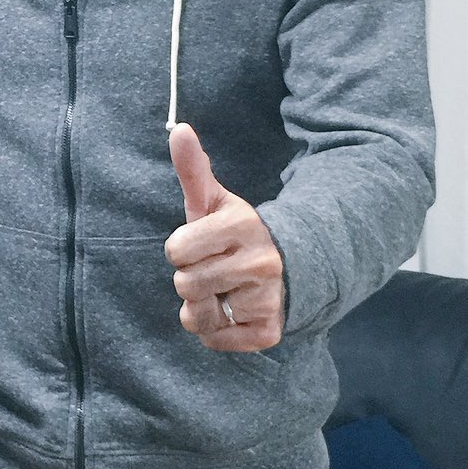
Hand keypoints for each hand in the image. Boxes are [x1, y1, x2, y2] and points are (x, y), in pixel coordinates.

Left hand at [165, 123, 283, 351]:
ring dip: (201, 307)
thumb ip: (193, 169)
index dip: (182, 249)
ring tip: (223, 290)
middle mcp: (261, 262)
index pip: (176, 249)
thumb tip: (178, 128)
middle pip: (185, 284)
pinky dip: (216, 331)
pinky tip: (233, 311)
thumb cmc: (236, 233)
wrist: (291, 266)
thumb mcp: (216, 201)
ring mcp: (268, 299)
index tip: (202, 244)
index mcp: (243, 225)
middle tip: (214, 269)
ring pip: (197, 315)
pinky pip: (215, 340)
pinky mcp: (269, 331)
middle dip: (190, 278)